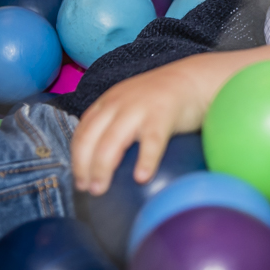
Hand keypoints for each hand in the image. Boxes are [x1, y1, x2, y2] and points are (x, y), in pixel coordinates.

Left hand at [70, 61, 205, 195]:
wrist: (193, 79)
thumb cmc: (162, 99)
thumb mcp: (130, 105)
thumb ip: (116, 125)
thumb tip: (103, 164)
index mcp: (108, 103)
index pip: (83, 132)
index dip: (76, 158)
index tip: (79, 180)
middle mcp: (118, 104)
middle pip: (92, 138)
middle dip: (84, 166)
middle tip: (87, 190)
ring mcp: (139, 109)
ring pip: (112, 141)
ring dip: (102, 167)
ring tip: (101, 190)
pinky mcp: (162, 115)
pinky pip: (151, 141)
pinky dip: (145, 160)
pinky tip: (141, 177)